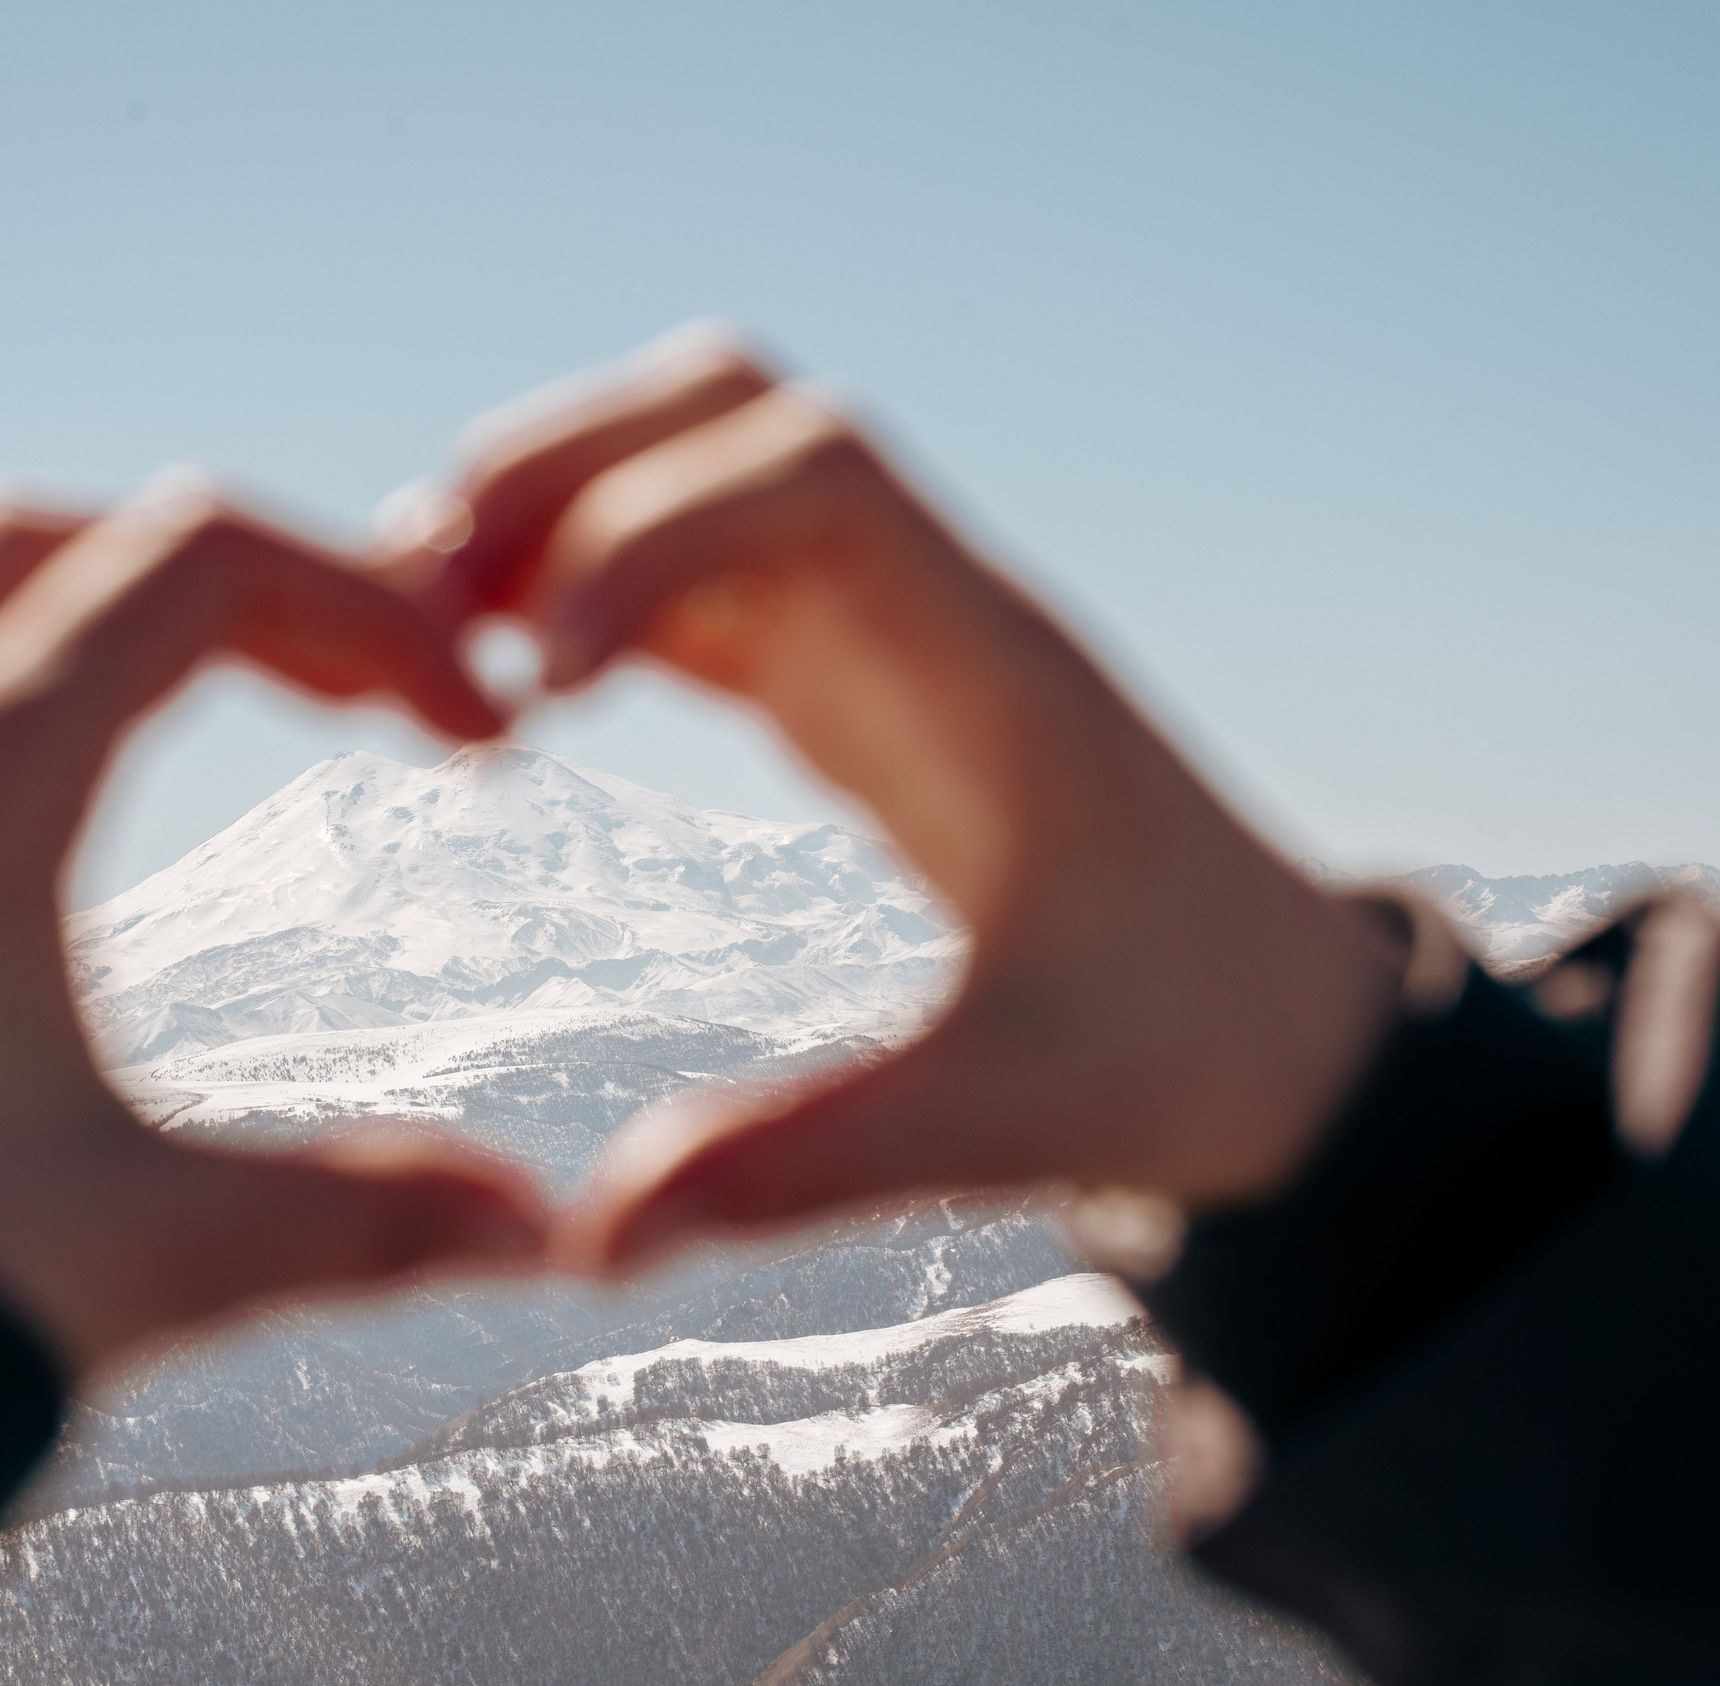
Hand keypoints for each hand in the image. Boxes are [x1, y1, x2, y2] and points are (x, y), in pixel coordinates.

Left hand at [0, 484, 546, 1374]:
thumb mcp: (169, 1248)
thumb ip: (372, 1217)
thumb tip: (540, 1229)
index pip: (203, 566)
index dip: (376, 610)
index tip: (478, 734)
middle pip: (71, 545)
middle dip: (242, 586)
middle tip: (360, 698)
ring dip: (110, 631)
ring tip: (229, 726)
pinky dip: (14, 712)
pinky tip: (67, 856)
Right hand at [438, 331, 1403, 1265]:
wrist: (1292, 1028)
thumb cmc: (1182, 1050)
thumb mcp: (1007, 1118)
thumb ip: (807, 1160)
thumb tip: (593, 1239)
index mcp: (985, 664)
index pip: (814, 478)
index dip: (653, 534)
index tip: (547, 673)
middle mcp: (928, 605)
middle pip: (729, 411)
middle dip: (565, 471)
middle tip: (426, 598)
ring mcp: (883, 628)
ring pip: (699, 467)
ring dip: (559, 514)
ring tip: (432, 629)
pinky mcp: (850, 679)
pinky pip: (700, 576)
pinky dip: (593, 593)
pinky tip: (512, 683)